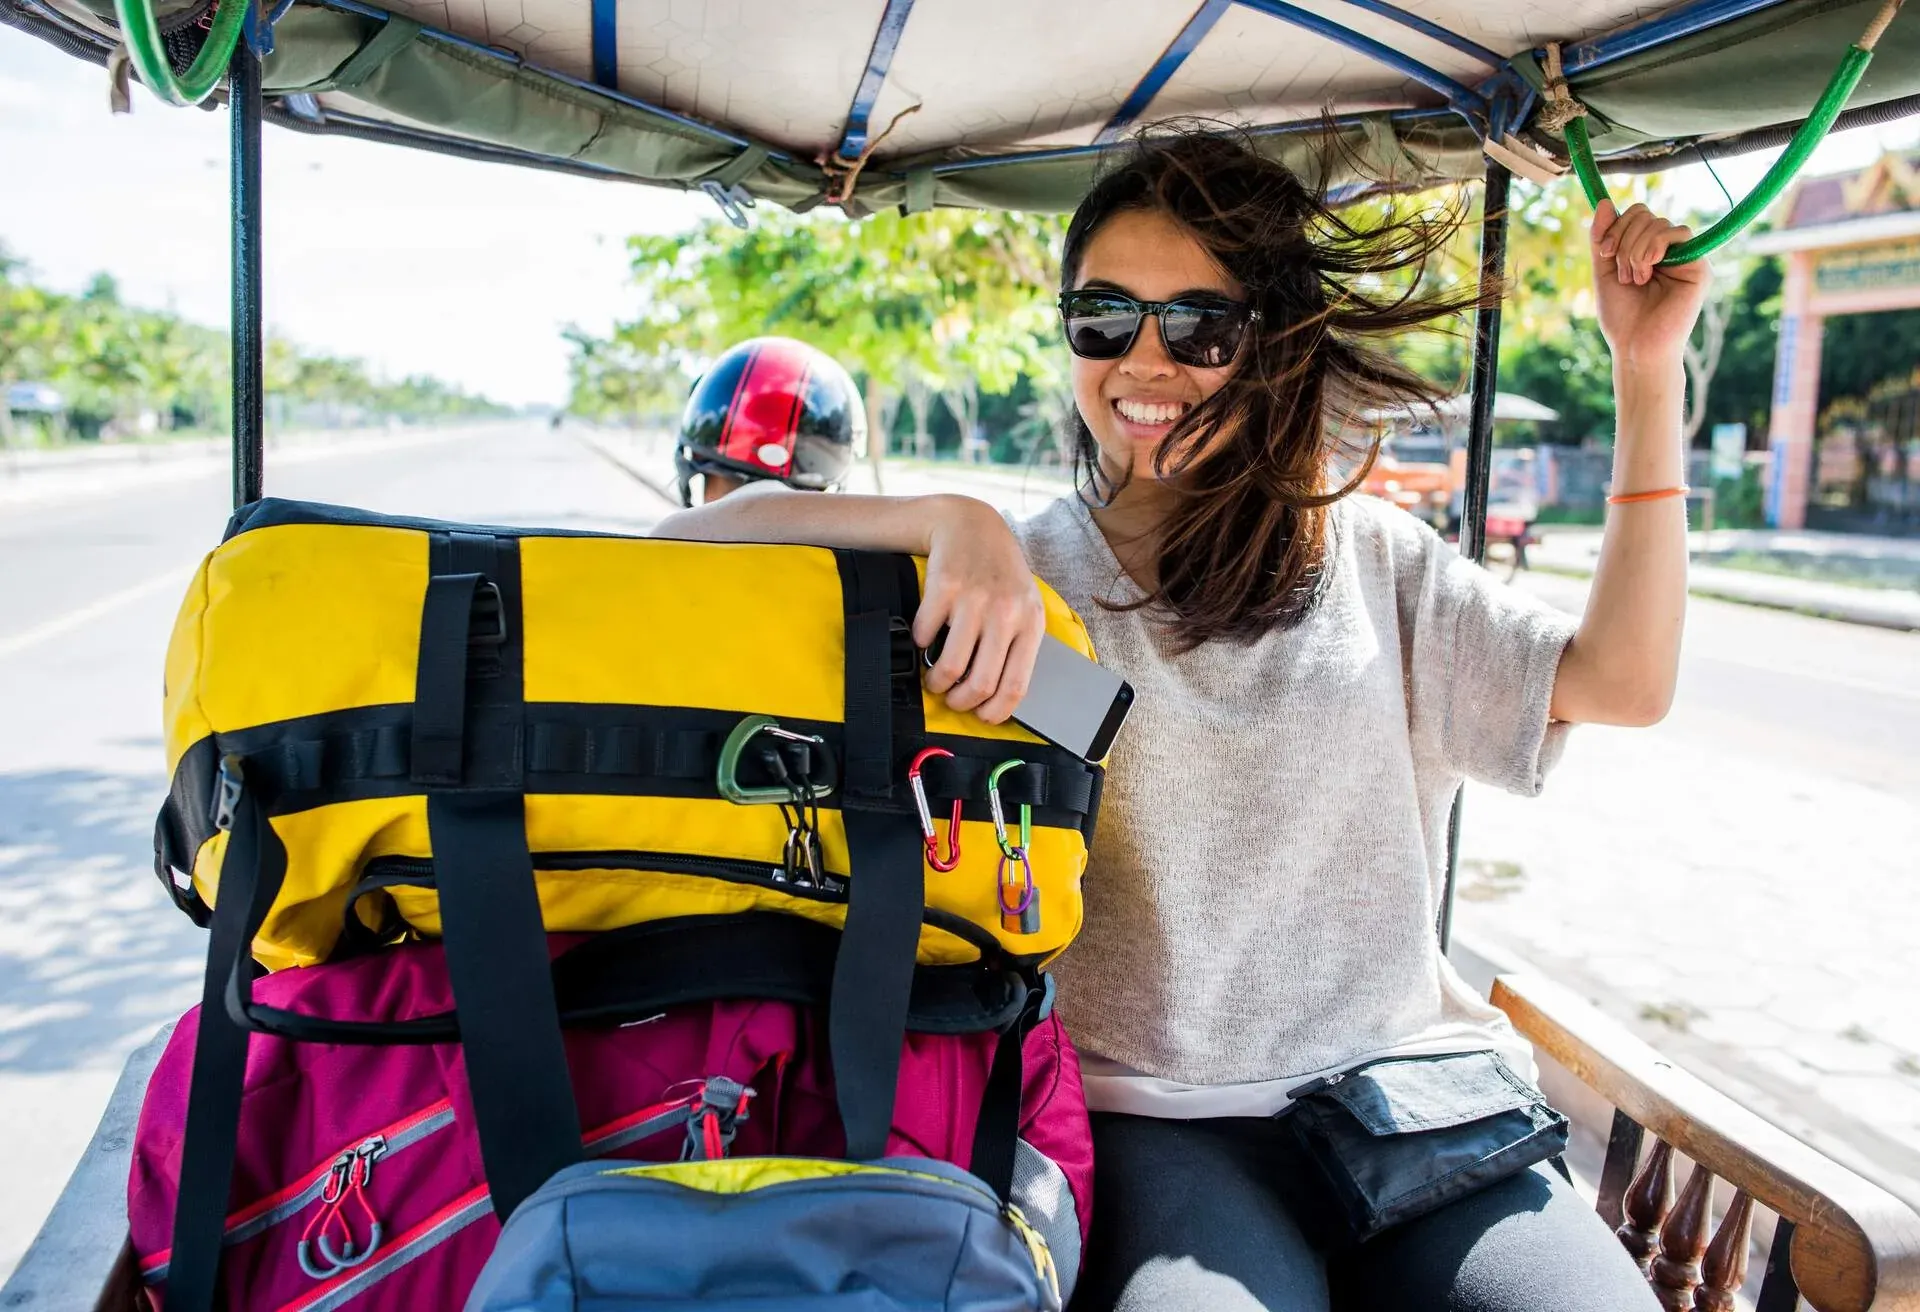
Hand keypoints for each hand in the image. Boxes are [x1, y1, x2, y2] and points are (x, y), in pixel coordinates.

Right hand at [914, 497, 1045, 723]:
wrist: (971, 525)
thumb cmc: (999, 575)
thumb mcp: (1023, 606)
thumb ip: (1017, 645)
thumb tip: (999, 698)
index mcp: (1030, 623)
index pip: (1016, 686)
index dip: (995, 712)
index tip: (981, 717)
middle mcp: (1005, 613)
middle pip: (980, 682)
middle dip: (960, 702)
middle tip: (952, 700)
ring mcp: (974, 599)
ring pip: (949, 666)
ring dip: (936, 683)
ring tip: (935, 679)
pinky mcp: (943, 588)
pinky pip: (923, 636)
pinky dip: (919, 646)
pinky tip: (925, 640)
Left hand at [1589, 200, 1709, 369]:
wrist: (1635, 346)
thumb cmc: (1622, 316)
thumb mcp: (1604, 271)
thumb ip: (1602, 238)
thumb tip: (1603, 202)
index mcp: (1647, 249)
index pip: (1636, 213)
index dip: (1616, 226)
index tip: (1603, 253)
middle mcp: (1668, 250)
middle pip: (1645, 214)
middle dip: (1624, 240)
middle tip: (1621, 272)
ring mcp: (1685, 257)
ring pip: (1659, 223)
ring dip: (1635, 250)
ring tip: (1635, 279)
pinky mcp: (1699, 266)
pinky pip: (1678, 234)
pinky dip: (1654, 248)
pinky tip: (1648, 271)